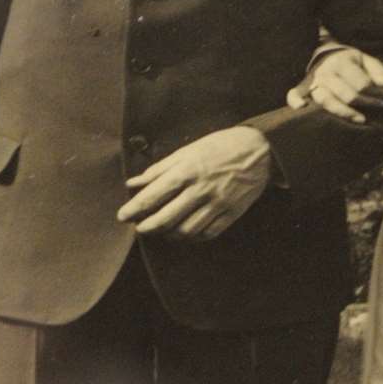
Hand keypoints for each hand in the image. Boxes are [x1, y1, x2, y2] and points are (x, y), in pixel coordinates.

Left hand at [118, 126, 272, 237]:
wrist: (259, 149)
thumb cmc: (219, 146)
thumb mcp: (187, 150)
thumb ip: (159, 169)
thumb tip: (133, 183)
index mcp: (186, 171)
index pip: (153, 197)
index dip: (134, 209)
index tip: (123, 216)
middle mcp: (200, 190)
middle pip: (166, 219)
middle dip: (147, 227)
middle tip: (140, 228)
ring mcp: (217, 204)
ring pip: (185, 230)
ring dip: (168, 234)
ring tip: (162, 230)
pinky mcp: (231, 213)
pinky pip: (207, 233)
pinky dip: (192, 237)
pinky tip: (185, 232)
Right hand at [284, 49, 382, 123]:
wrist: (325, 53)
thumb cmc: (349, 61)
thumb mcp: (366, 59)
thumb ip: (379, 71)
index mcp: (341, 62)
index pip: (362, 84)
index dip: (377, 92)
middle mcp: (326, 72)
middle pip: (349, 96)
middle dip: (368, 103)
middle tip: (380, 104)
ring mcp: (313, 82)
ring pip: (327, 102)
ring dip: (346, 113)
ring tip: (361, 118)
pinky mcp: (304, 89)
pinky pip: (294, 94)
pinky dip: (295, 101)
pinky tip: (301, 107)